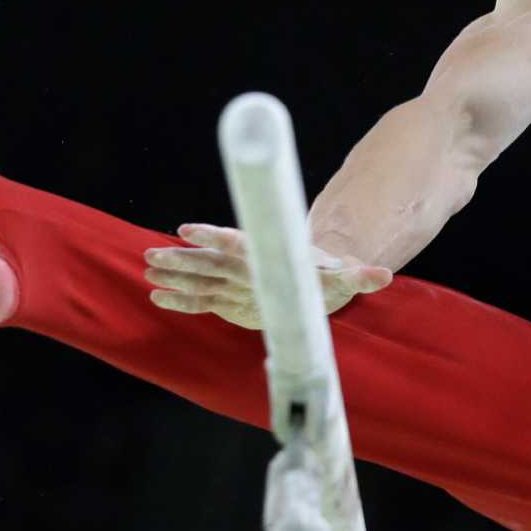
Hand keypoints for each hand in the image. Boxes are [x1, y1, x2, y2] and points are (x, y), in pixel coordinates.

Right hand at [144, 223, 393, 329]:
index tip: (188, 230)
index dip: (213, 236)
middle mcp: (246, 266)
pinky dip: (181, 299)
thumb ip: (361, 276)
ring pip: (199, 276)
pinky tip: (156, 294)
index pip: (237, 243)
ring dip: (174, 273)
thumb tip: (383, 275)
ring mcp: (234, 283)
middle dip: (183, 257)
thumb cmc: (329, 276)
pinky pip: (201, 299)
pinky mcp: (229, 301)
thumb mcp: (347, 277)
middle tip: (152, 253)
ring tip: (147, 268)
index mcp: (268, 255)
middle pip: (209, 259)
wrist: (318, 282)